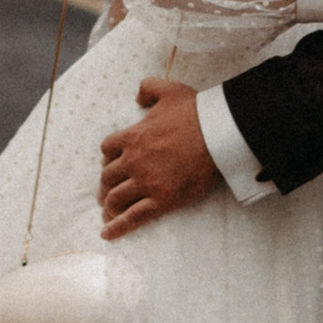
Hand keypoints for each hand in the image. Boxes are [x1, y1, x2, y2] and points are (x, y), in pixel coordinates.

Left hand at [98, 77, 221, 237]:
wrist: (217, 135)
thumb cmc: (195, 112)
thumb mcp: (168, 89)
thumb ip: (148, 88)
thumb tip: (138, 96)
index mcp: (132, 137)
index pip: (107, 149)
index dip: (109, 157)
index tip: (113, 162)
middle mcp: (134, 161)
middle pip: (108, 176)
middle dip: (106, 184)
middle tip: (107, 190)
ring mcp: (146, 182)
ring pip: (116, 198)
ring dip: (109, 205)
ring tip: (108, 211)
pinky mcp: (161, 200)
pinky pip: (133, 217)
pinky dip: (117, 227)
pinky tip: (108, 234)